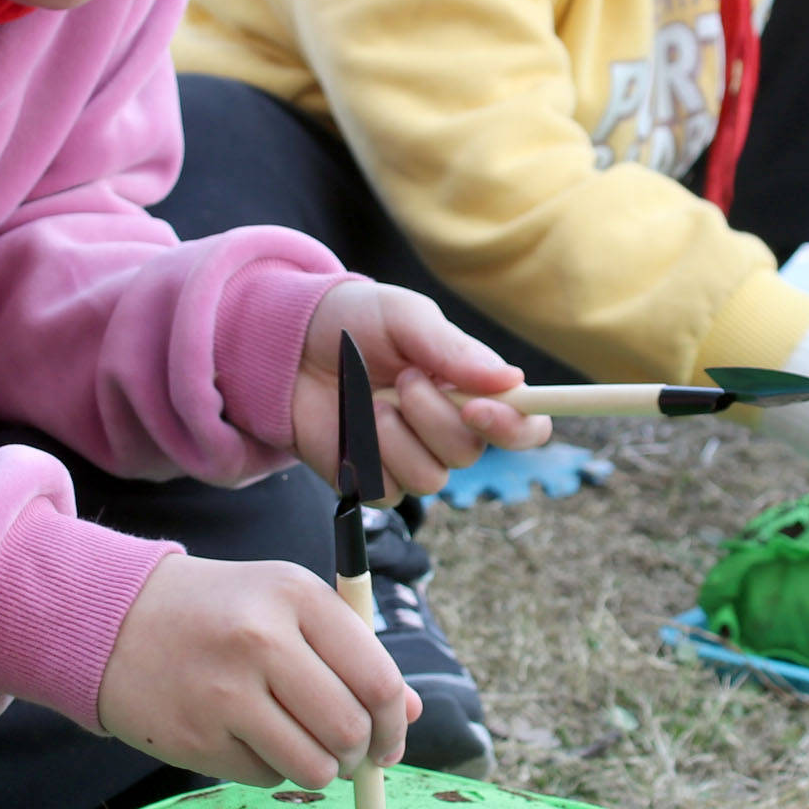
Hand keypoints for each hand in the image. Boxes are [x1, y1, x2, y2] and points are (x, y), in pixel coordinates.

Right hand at [95, 554, 416, 787]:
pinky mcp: (196, 738)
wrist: (114, 621)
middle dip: (361, 753)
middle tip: (349, 752)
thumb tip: (411, 713)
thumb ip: (354, 652)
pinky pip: (266, 778)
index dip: (396, 721)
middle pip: (350, 729)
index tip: (391, 738)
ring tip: (300, 744)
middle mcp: (262, 640)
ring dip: (320, 769)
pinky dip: (270, 769)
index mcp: (296, 596)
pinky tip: (246, 736)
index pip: (378, 679)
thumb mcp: (288, 605)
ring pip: (314, 768)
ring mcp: (225, 692)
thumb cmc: (221, 613)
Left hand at [291, 282, 547, 499]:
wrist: (285, 346)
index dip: (516, 427)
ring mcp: (409, 458)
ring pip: (431, 480)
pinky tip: (351, 427)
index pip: (524, 426)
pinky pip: (388, 491)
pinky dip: (368, 457)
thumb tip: (513, 380)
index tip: (478, 409)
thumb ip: (453, 348)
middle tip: (401, 379)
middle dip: (433, 417)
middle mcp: (447, 429)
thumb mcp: (403, 316)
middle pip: (471, 452)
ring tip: (370, 402)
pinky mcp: (371, 482)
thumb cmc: (350, 322)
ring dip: (397, 438)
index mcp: (469, 389)